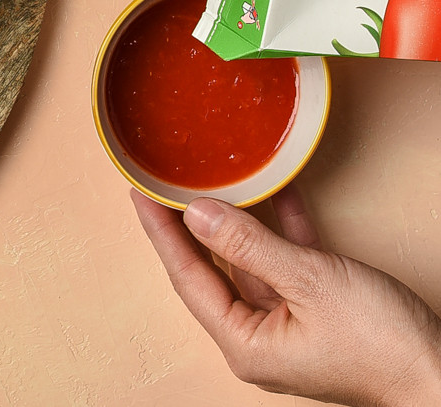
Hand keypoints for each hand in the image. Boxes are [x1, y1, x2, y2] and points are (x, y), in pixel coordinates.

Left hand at [132, 185, 440, 405]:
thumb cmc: (383, 345)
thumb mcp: (310, 283)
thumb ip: (250, 245)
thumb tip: (197, 214)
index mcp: (245, 342)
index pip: (186, 275)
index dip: (160, 231)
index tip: (139, 192)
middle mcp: (258, 335)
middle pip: (211, 267)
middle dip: (188, 222)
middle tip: (163, 180)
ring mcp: (286, 323)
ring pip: (249, 260)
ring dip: (237, 218)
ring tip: (210, 178)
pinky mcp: (315, 311)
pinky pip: (287, 262)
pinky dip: (281, 227)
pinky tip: (275, 191)